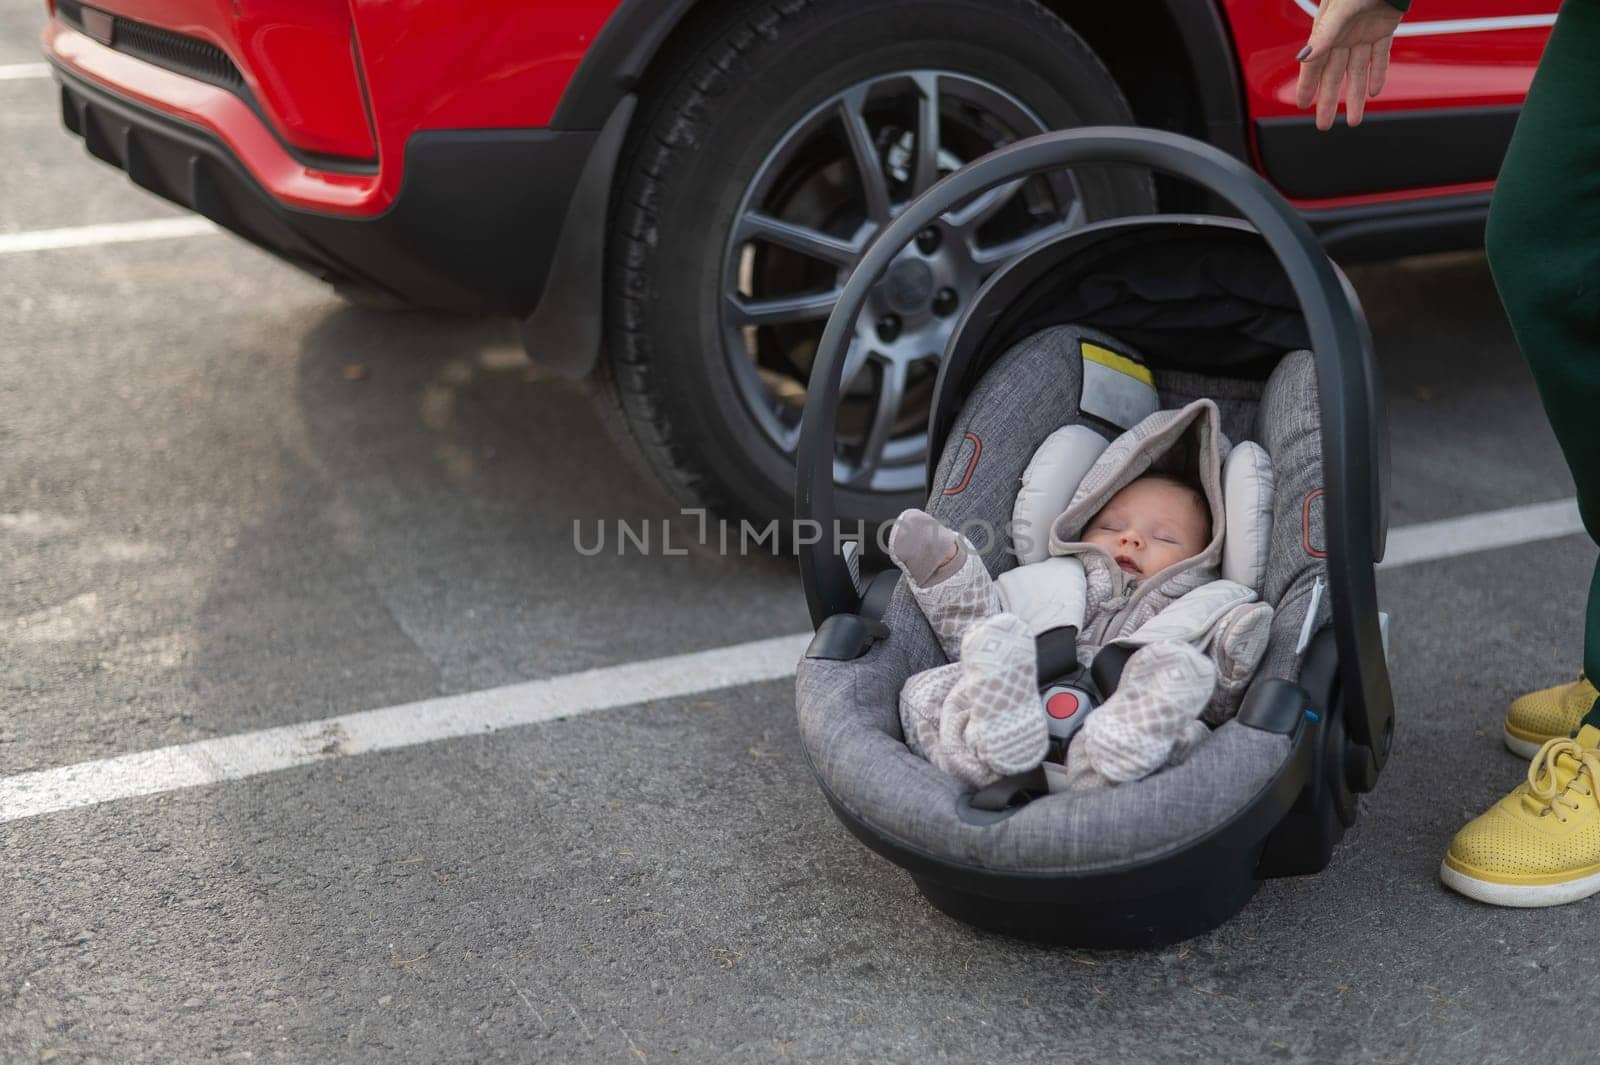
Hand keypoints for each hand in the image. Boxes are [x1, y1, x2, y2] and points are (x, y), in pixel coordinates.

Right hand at [1295, 0, 1403, 129]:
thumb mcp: (1340, 9)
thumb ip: (1324, 35)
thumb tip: (1306, 58)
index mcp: (1327, 31)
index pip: (1314, 66)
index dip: (1307, 86)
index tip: (1302, 105)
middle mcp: (1342, 36)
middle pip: (1334, 75)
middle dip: (1329, 101)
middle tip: (1325, 124)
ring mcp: (1362, 34)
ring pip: (1357, 71)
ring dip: (1354, 96)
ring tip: (1354, 119)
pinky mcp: (1383, 30)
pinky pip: (1379, 56)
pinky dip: (1378, 74)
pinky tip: (1374, 91)